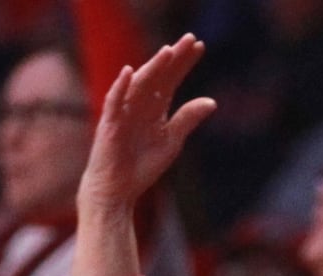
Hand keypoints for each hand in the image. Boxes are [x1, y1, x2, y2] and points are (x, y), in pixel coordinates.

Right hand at [78, 35, 215, 214]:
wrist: (117, 189)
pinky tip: (129, 72)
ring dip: (153, 68)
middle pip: (158, 76)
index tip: (199, 45)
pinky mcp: (110, 124)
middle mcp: (139, 104)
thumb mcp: (171, 141)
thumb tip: (212, 102)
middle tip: (189, 38)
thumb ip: (188, 119)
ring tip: (168, 52)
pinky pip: (114, 102)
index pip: (171, 78)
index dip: (184, 62)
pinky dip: (120, 87)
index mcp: (154, 107)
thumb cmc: (141, 165)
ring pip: (139, 84)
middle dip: (173, 58)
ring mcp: (123, 112)